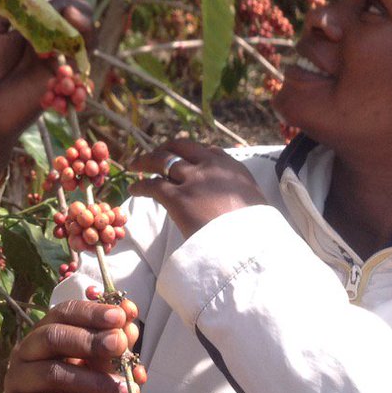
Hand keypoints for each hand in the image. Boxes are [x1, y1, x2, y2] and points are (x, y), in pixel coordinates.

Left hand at [0, 0, 91, 192]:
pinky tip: (71, 22)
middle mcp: (52, 26)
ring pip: (83, 18)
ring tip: (63, 7)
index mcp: (33, 13)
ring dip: (75, 8)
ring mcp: (62, 46)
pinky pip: (84, 45)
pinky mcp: (69, 67)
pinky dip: (80, 31)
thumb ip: (9, 4)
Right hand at [4, 300, 134, 392]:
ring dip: (94, 382)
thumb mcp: (106, 371)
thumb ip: (115, 347)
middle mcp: (26, 353)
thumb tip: (129, 320)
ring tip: (124, 392)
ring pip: (52, 373)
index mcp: (45, 335)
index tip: (120, 316)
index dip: (91, 312)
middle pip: (52, 336)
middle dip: (90, 340)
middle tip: (119, 345)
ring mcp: (17, 382)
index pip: (63, 313)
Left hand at [128, 139, 266, 239]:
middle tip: (154, 155)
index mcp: (232, 167)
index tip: (182, 156)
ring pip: (161, 161)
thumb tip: (239, 201)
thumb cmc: (258, 232)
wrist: (250, 246)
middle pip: (180, 147)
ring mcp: (193, 180)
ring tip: (135, 166)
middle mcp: (211, 166)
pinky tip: (134, 190)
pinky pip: (152, 185)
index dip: (190, 152)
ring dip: (145, 161)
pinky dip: (140, 186)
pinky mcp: (177, 197)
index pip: (207, 150)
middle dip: (164, 148)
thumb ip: (242, 193)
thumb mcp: (256, 203)